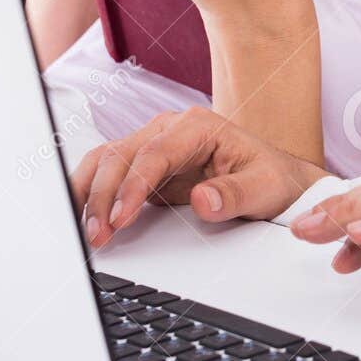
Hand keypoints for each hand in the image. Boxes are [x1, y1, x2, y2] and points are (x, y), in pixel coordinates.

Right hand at [71, 107, 322, 246]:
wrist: (277, 181)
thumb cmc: (272, 179)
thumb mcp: (264, 188)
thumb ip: (235, 194)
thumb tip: (204, 200)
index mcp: (197, 126)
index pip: (154, 154)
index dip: (133, 186)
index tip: (121, 217)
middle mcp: (169, 130)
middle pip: (121, 156)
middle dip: (103, 195)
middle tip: (98, 234)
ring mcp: (154, 147)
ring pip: (106, 161)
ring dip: (90, 194)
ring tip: (86, 231)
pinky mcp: (146, 168)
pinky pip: (109, 176)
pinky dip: (92, 195)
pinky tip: (84, 218)